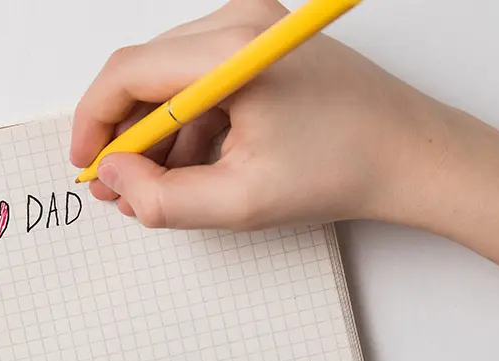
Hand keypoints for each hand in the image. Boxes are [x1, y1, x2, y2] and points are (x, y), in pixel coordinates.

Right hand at [73, 0, 450, 229]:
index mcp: (232, 50)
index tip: (86, 165)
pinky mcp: (260, 43)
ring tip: (154, 186)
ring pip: (167, 77)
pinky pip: (197, 78)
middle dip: (123, 133)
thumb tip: (114, 177)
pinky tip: (191, 166)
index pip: (127, 73)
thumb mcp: (241, 202)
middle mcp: (240, 21)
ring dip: (153, 133)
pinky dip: (184, 122)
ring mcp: (251, 27)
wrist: (411, 155)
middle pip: (143, 71)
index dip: (93, 123)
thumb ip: (162, 198)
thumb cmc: (345, 168)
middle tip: (117, 185)